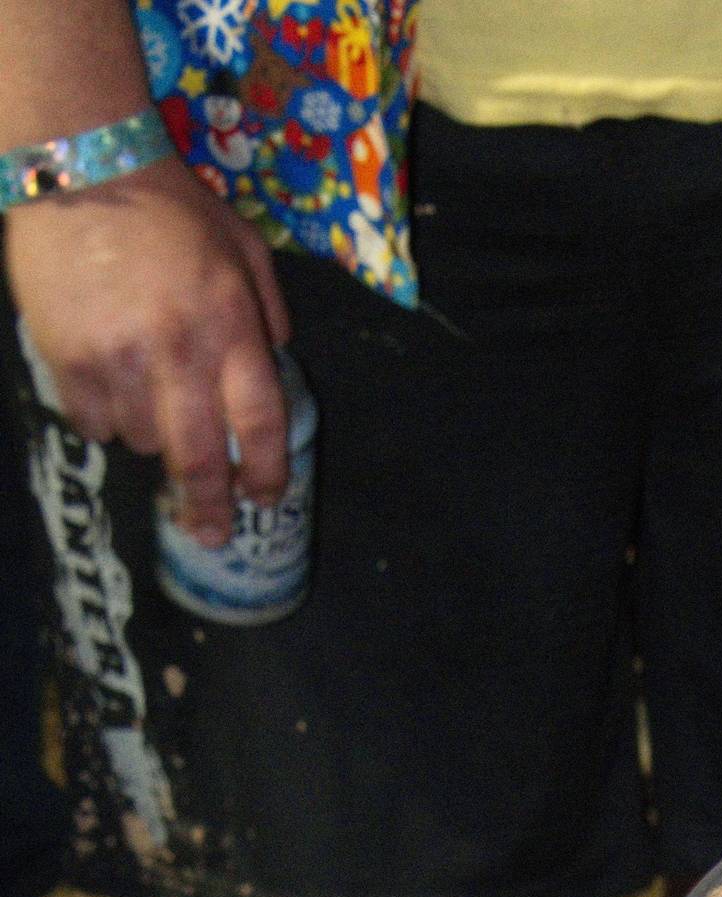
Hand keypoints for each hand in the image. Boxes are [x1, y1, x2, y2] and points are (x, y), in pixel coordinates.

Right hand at [5, 157, 290, 544]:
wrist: (82, 165)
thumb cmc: (169, 203)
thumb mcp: (242, 245)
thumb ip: (267, 308)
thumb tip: (279, 358)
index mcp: (230, 327)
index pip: (260, 425)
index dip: (264, 474)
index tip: (262, 499)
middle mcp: (179, 353)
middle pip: (199, 460)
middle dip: (209, 508)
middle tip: (210, 533)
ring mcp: (121, 360)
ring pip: (142, 443)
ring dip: (148, 438)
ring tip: (144, 399)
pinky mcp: (69, 359)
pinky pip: (92, 424)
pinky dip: (102, 419)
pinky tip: (105, 387)